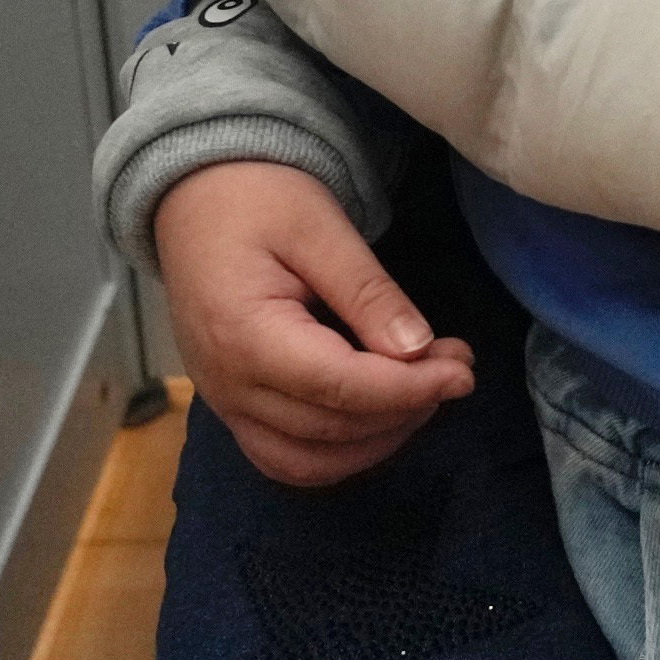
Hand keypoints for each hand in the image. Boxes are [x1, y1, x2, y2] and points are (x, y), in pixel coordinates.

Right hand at [151, 161, 477, 486]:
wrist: (195, 197)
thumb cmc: (257, 198)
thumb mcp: (320, 227)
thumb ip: (367, 292)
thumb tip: (418, 350)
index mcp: (245, 335)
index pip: (340, 388)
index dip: (410, 389)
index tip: (463, 371)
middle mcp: (228, 385)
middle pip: (330, 429)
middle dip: (404, 408)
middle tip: (455, 367)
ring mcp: (224, 402)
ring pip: (307, 462)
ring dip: (375, 441)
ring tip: (423, 393)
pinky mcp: (231, 406)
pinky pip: (283, 457)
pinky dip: (337, 453)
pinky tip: (379, 417)